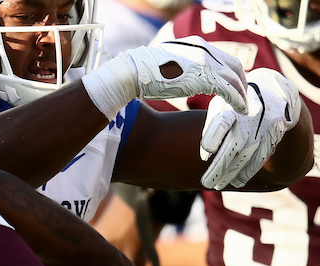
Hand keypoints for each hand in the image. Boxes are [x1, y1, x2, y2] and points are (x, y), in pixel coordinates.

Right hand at [125, 37, 247, 110]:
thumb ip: (179, 64)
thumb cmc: (142, 71)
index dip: (230, 73)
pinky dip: (237, 100)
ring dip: (241, 94)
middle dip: (241, 83)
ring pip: (234, 77)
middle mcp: (205, 49)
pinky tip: (240, 109)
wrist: (134, 72)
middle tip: (242, 98)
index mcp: (196, 44)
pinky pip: (228, 89)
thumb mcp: (166, 61)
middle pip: (234, 65)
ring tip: (243, 107)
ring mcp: (206, 62)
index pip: (222, 57)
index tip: (232, 86)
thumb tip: (178, 75)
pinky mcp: (205, 77)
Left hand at [200, 68, 301, 188]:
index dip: (212, 139)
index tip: (205, 155)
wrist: (274, 90)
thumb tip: (205, 157)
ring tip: (218, 185)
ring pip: (248, 154)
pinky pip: (262, 156)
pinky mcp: (276, 132)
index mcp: (231, 106)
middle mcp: (250, 116)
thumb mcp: (221, 106)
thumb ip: (211, 128)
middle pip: (235, 146)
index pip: (222, 123)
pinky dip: (249, 172)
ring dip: (233, 174)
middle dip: (220, 168)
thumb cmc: (236, 103)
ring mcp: (265, 125)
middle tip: (207, 183)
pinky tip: (237, 182)